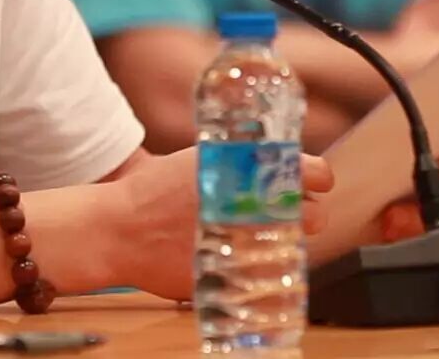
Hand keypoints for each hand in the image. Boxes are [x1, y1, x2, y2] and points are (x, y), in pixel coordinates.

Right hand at [110, 147, 334, 300]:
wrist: (120, 229)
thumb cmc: (154, 191)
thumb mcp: (200, 159)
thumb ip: (237, 163)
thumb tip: (265, 165)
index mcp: (249, 173)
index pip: (315, 173)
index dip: (318, 178)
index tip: (316, 182)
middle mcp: (256, 208)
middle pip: (313, 215)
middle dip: (304, 214)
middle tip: (287, 214)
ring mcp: (248, 245)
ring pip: (293, 247)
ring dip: (283, 240)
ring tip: (261, 237)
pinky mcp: (235, 277)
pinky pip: (267, 277)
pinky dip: (261, 270)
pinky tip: (244, 261)